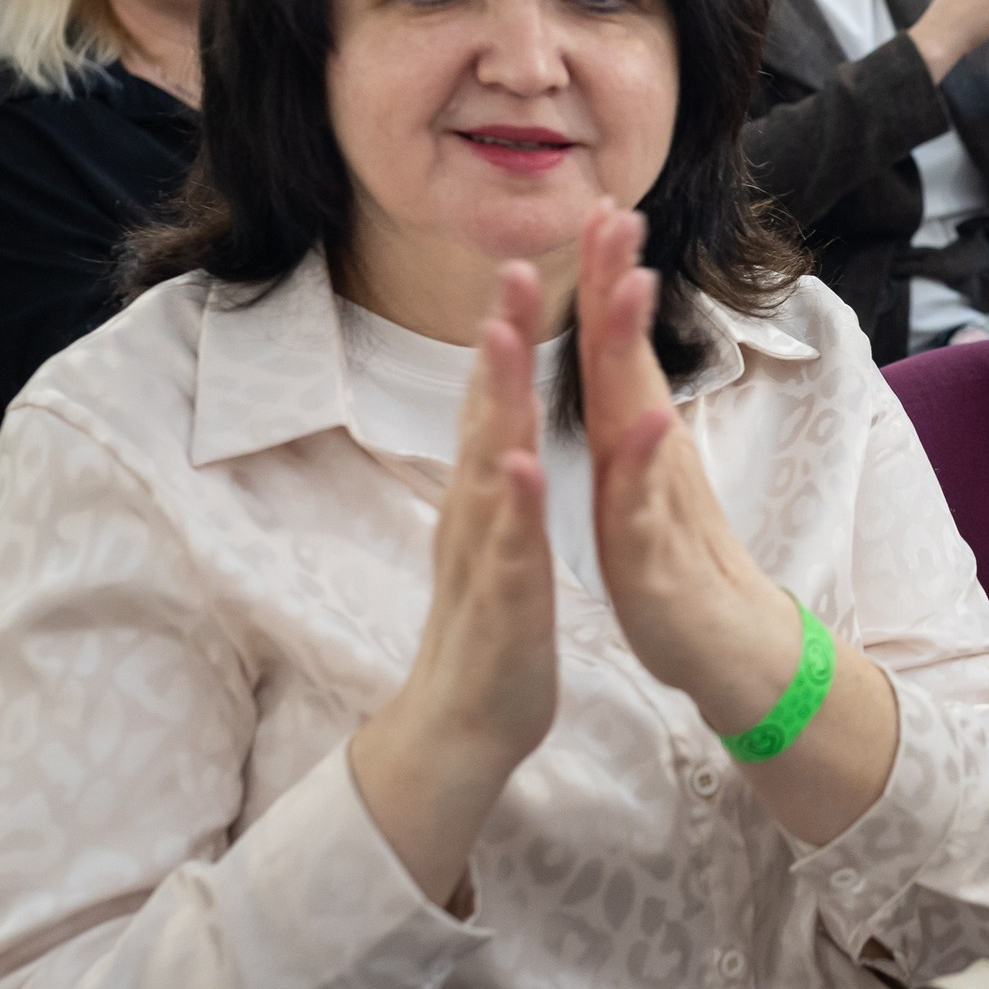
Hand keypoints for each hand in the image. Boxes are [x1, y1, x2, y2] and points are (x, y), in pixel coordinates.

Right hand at [347, 264, 557, 909]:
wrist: (465, 724)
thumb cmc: (492, 626)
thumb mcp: (500, 535)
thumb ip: (496, 477)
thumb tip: (495, 422)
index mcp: (485, 496)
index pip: (494, 400)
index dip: (507, 332)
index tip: (523, 265)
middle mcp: (476, 513)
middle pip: (485, 411)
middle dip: (499, 340)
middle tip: (512, 267)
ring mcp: (484, 554)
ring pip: (489, 466)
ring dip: (496, 403)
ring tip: (506, 341)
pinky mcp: (503, 603)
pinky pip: (510, 549)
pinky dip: (516, 506)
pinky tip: (523, 467)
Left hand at [575, 203, 802, 730]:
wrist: (728, 645)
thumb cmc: (679, 564)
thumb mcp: (641, 482)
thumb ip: (630, 422)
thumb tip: (620, 360)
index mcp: (633, 439)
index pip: (614, 345)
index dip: (605, 277)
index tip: (599, 207)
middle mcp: (649, 454)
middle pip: (631, 355)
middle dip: (620, 281)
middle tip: (618, 213)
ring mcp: (658, 497)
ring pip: (642, 412)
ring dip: (635, 347)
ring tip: (633, 286)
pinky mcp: (657, 551)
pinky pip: (650, 501)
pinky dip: (646, 462)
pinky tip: (650, 423)